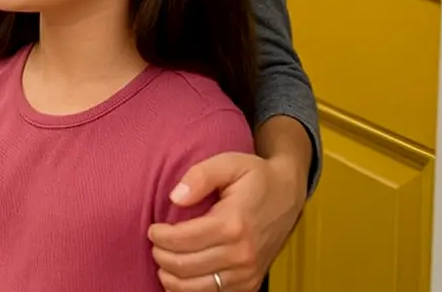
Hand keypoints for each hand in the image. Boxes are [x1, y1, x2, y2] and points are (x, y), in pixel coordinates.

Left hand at [148, 151, 303, 291]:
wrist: (288, 195)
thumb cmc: (255, 177)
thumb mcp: (228, 163)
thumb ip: (199, 176)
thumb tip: (175, 197)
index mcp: (233, 224)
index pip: (182, 240)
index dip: (160, 236)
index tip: (153, 228)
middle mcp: (242, 253)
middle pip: (185, 266)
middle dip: (161, 256)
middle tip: (155, 243)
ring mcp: (248, 272)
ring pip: (196, 287)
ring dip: (171, 277)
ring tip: (163, 259)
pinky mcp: (251, 283)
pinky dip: (190, 290)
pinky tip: (180, 275)